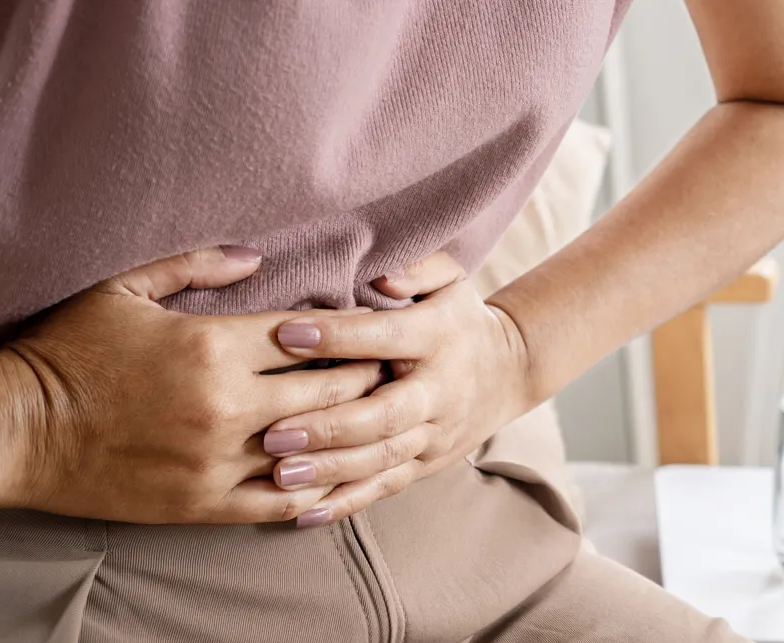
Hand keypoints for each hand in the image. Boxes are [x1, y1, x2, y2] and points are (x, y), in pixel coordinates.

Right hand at [0, 247, 381, 523]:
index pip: (312, 336)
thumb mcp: (123, 291)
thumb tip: (257, 254)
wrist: (15, 431)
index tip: (374, 330)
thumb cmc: (68, 353)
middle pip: (329, 389)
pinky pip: (279, 501)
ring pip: (315, 447)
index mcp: (212, 346)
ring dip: (351, 433)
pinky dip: (316, 489)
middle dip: (368, 377)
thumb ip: (196, 266)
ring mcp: (217, 459)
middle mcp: (226, 404)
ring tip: (378, 420)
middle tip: (391, 370)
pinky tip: (339, 476)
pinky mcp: (203, 503)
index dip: (350, 331)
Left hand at [260, 252, 533, 526]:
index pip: (386, 337)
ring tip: (278, 474)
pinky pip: (386, 487)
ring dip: (330, 470)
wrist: (511, 371)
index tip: (286, 333)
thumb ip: (417, 269)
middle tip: (272, 432)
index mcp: (437, 338)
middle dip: (328, 426)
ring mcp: (435, 434)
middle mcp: (439, 391)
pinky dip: (345, 503)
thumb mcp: (451, 280)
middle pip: (384, 416)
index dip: (338, 336)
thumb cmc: (460, 318)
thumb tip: (380, 279)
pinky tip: (301, 513)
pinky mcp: (427, 464)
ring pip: (382, 459)